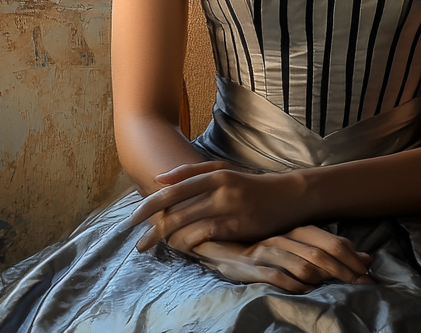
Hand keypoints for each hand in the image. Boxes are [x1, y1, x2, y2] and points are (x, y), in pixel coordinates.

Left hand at [131, 162, 310, 252]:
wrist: (287, 196)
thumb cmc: (250, 185)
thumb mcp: (223, 171)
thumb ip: (192, 172)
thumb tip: (159, 179)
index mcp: (214, 174)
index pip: (173, 189)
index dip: (150, 204)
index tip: (133, 218)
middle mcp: (219, 189)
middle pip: (176, 209)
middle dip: (152, 227)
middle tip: (137, 243)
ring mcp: (228, 209)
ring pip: (188, 225)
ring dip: (167, 239)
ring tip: (153, 248)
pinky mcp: (237, 227)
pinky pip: (205, 237)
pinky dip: (189, 244)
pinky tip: (180, 250)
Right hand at [192, 226, 372, 293]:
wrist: (219, 246)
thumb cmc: (264, 247)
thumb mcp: (297, 246)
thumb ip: (328, 250)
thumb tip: (368, 258)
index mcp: (296, 229)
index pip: (331, 240)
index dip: (353, 256)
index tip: (370, 272)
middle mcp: (284, 237)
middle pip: (321, 253)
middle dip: (346, 270)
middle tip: (366, 285)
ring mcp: (268, 252)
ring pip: (304, 265)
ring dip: (327, 279)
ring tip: (344, 290)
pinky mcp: (254, 269)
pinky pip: (281, 278)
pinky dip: (299, 286)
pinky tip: (310, 292)